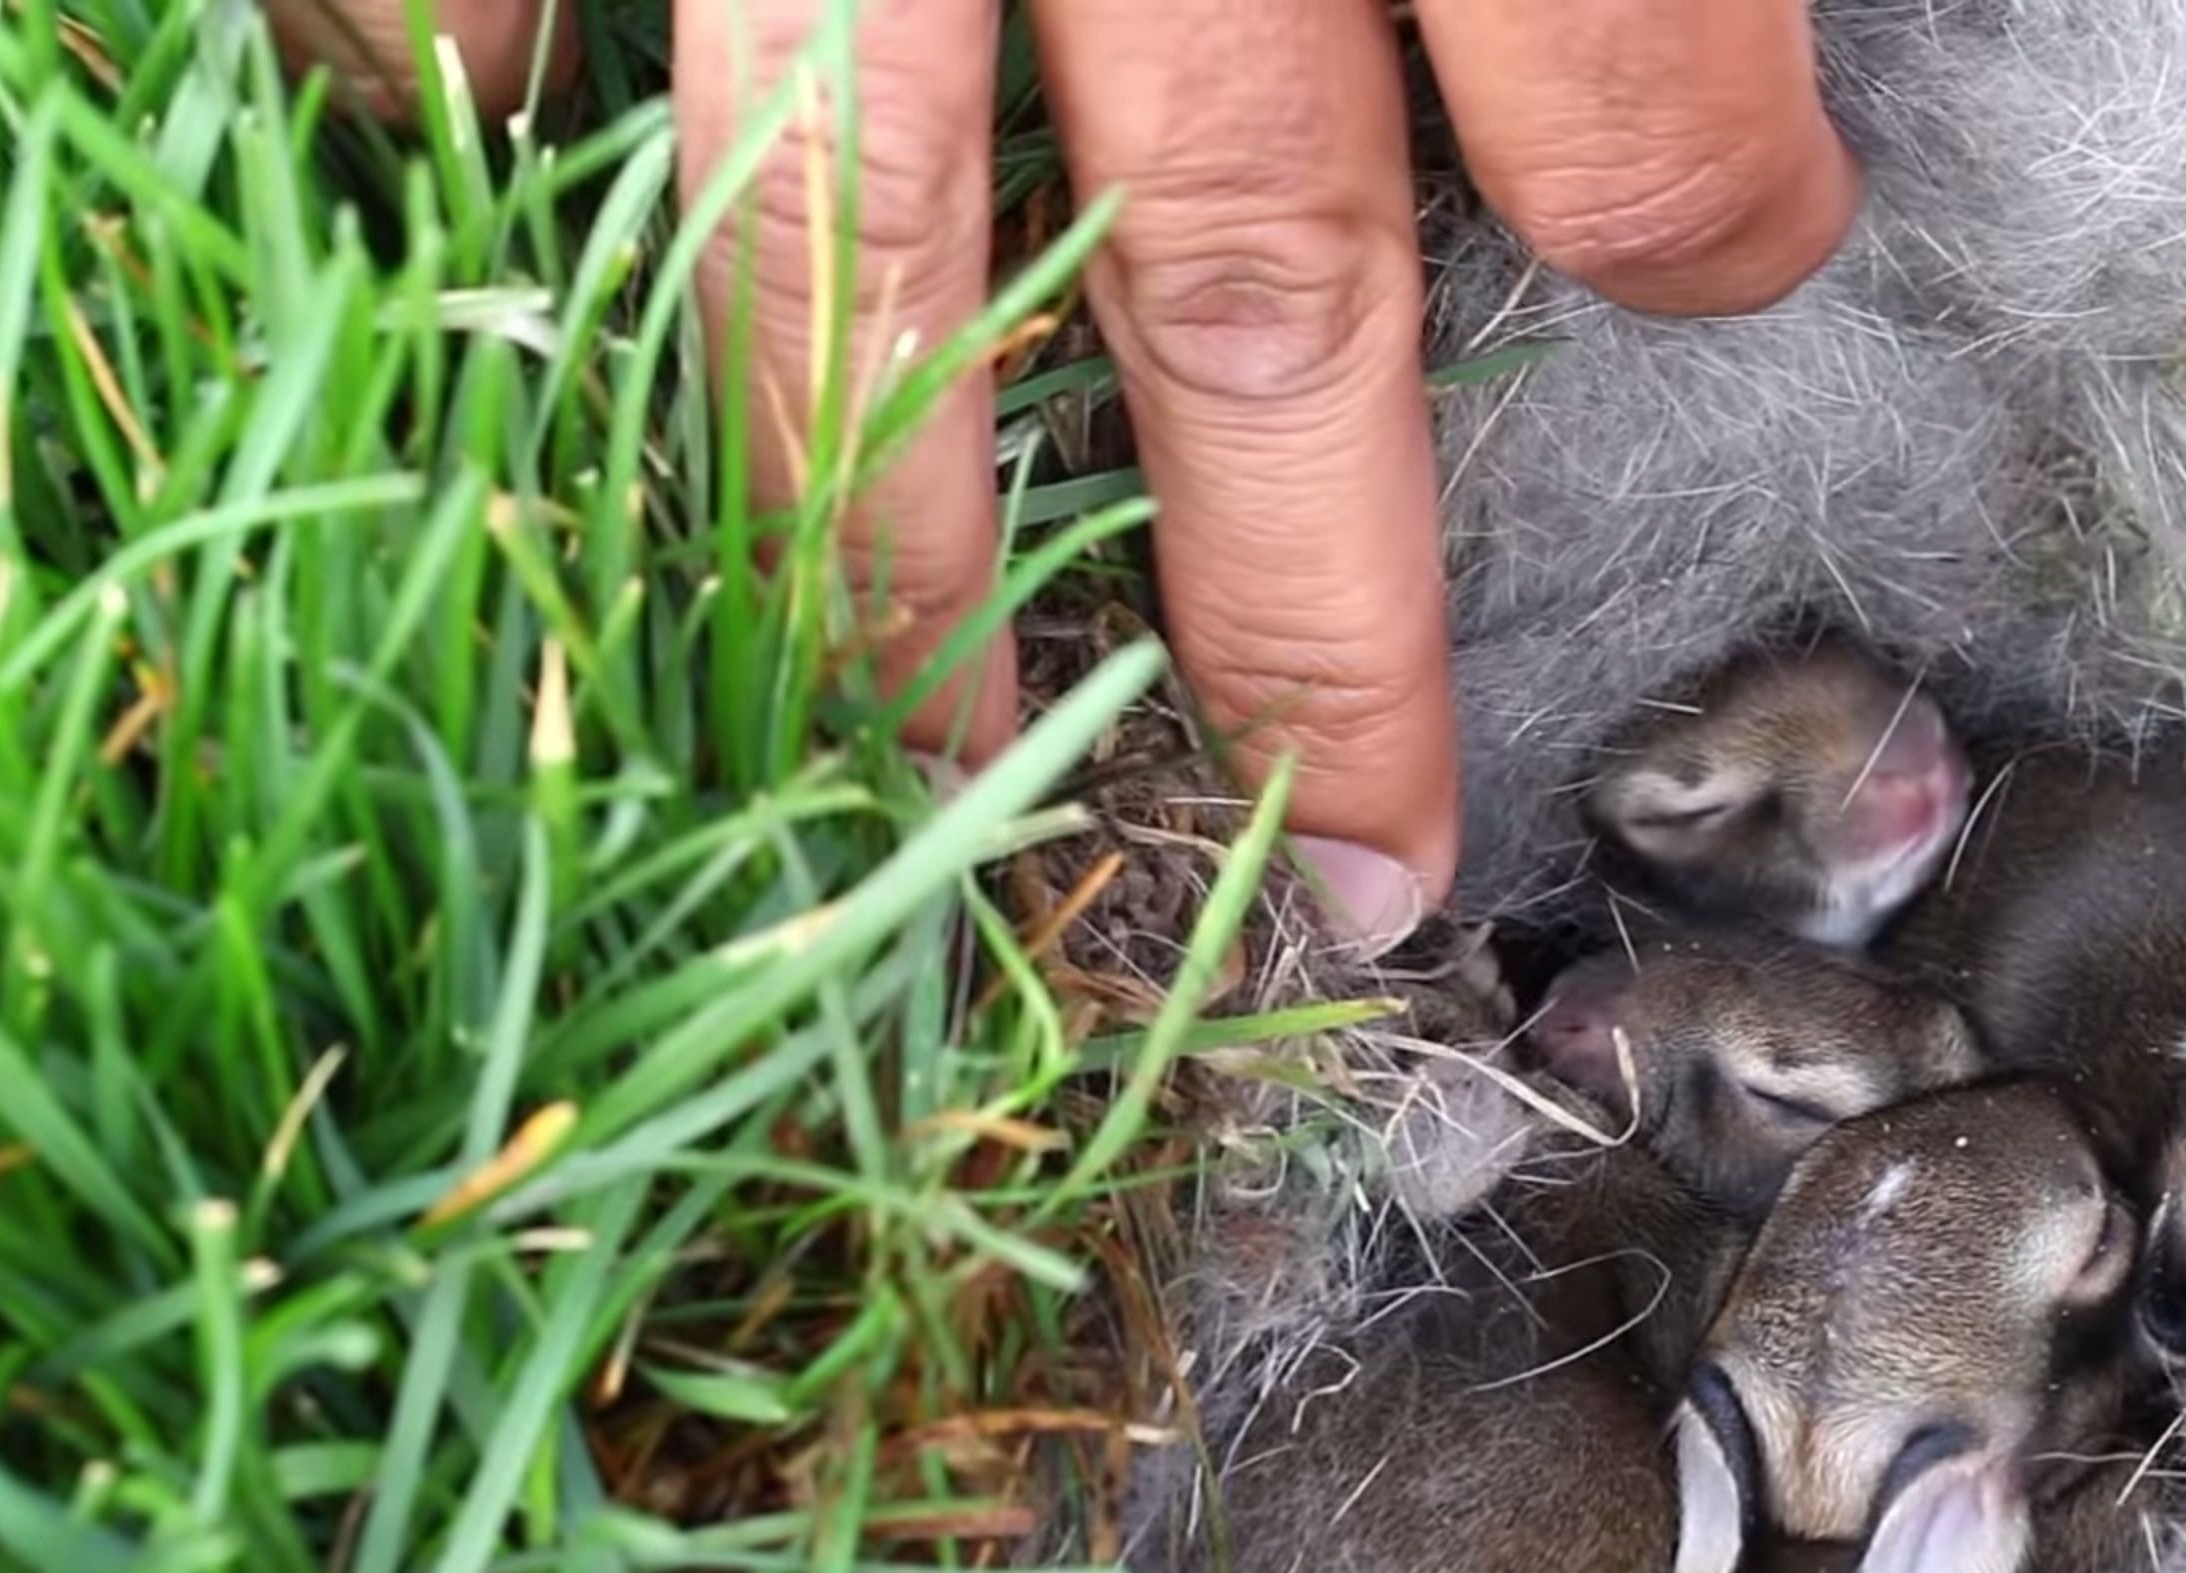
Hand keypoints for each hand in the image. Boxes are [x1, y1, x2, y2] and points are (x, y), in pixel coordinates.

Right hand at [268, 0, 1859, 945]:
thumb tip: (1720, 154)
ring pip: (833, 246)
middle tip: (1346, 875)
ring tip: (926, 782)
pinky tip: (517, 260)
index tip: (1731, 245)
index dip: (1700, 212)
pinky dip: (454, 131)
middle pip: (1237, 286)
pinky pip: (460, 22)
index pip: (1626, 118)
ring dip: (879, 546)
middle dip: (1296, 628)